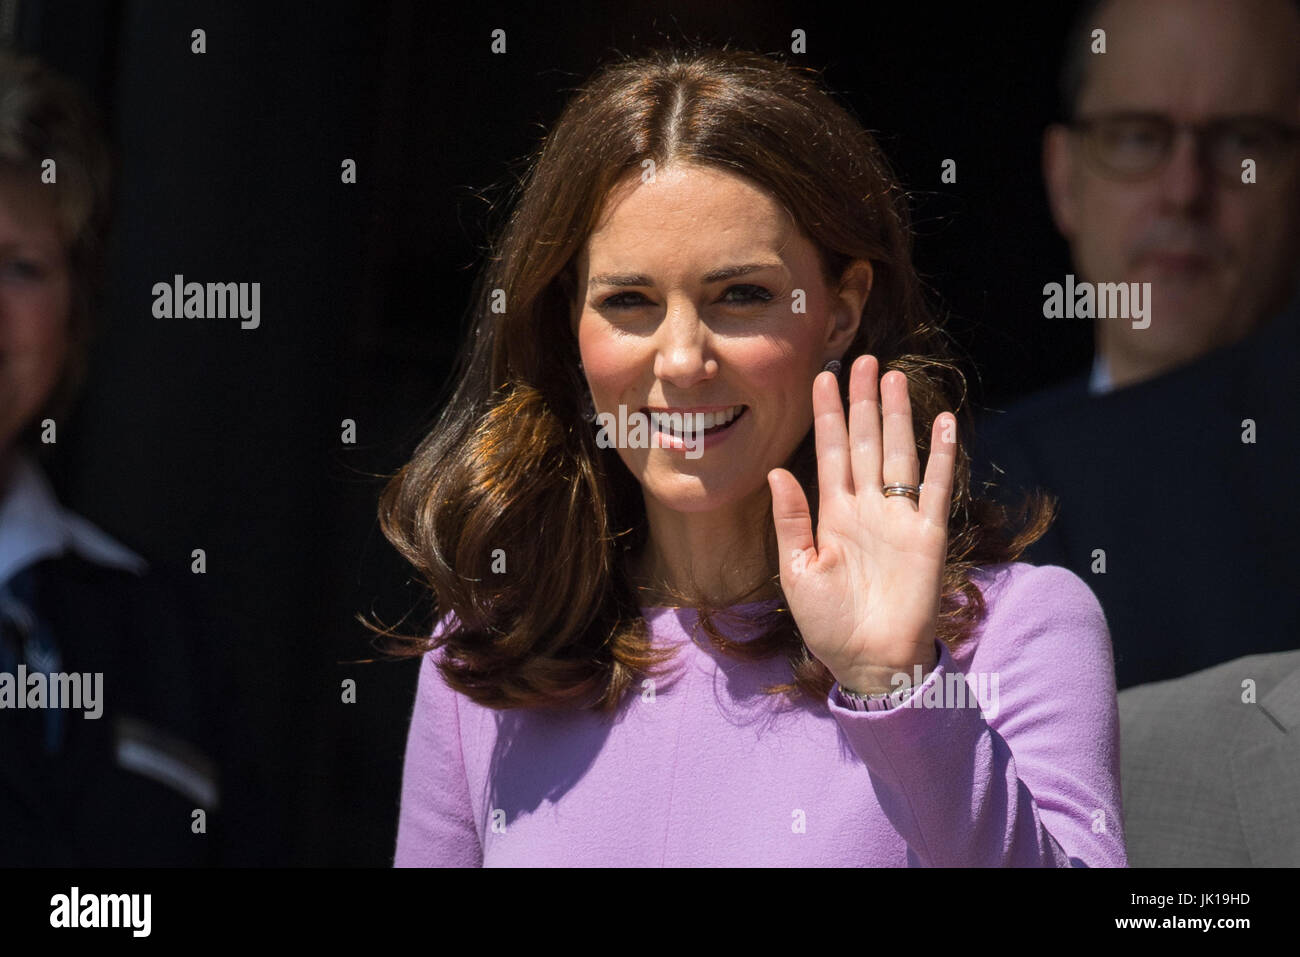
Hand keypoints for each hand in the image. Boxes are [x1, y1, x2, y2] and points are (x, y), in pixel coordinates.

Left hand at [767, 355, 956, 693]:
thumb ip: (791, 521)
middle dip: (863, 402)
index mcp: (833, 514)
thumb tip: (777, 471)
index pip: (830, 453)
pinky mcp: (928, 535)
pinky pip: (935, 488)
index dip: (828, 416)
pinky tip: (943, 422)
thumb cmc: (829, 625)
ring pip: (899, 454)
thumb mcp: (797, 572)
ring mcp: (899, 518)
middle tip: (863, 360)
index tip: (822, 377)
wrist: (871, 663)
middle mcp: (867, 508)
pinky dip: (941, 455)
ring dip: (897, 416)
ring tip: (893, 377)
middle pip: (866, 442)